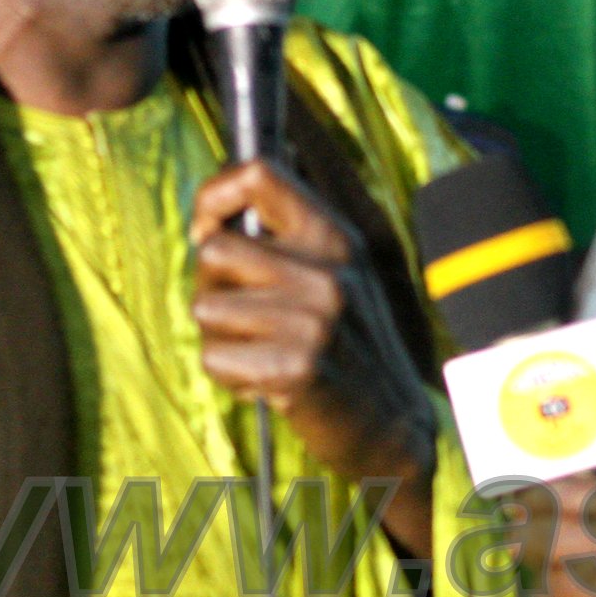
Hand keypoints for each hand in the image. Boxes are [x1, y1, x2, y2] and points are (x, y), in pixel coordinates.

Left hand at [190, 159, 436, 557]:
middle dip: (211, 288)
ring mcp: (316, 319)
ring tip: (262, 353)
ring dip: (220, 339)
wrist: (390, 423)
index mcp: (334, 236)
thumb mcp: (333, 274)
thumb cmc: (346, 345)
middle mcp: (328, 271)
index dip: (212, 195)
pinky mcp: (298, 366)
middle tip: (245, 318)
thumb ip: (284, 239)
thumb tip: (208, 218)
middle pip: (212, 250)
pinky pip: (214, 358)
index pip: (257, 173)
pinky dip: (230, 376)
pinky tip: (268, 382)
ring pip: (205, 307)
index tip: (207, 229)